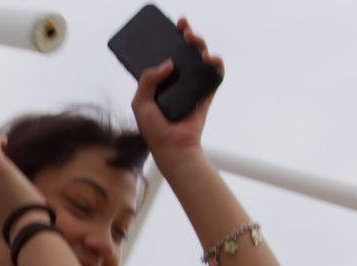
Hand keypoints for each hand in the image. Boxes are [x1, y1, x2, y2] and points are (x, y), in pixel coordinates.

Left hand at [131, 18, 224, 164]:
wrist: (173, 147)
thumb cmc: (154, 128)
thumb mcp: (140, 102)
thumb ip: (148, 80)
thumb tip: (169, 63)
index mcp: (161, 81)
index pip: (167, 54)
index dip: (170, 40)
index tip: (173, 27)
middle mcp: (178, 80)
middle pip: (186, 51)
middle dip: (187, 35)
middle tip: (183, 29)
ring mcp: (193, 85)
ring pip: (201, 57)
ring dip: (200, 44)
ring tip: (193, 41)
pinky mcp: (207, 93)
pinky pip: (215, 73)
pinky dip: (215, 63)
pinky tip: (208, 59)